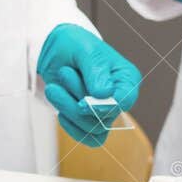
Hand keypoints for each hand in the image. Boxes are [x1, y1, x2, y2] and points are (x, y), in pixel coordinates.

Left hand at [36, 24, 141, 146]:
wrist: (56, 51)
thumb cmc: (75, 46)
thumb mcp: (85, 50)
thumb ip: (95, 70)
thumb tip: (104, 94)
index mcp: (127, 79)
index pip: (124, 102)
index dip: (103, 105)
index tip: (84, 100)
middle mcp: (120, 98)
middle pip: (103, 117)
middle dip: (77, 98)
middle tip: (64, 73)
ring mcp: (104, 112)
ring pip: (90, 128)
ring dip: (67, 107)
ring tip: (55, 86)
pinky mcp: (90, 121)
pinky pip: (84, 136)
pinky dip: (68, 124)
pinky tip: (59, 104)